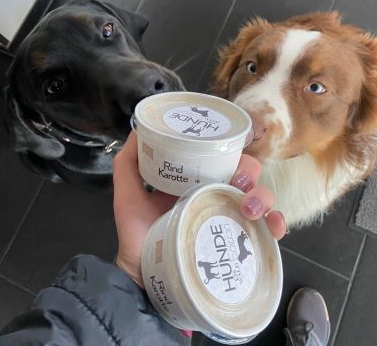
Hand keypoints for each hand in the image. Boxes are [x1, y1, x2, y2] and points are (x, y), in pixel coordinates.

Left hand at [113, 133, 285, 286]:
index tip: (233, 148)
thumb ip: (129, 161)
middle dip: (250, 172)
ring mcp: (227, 220)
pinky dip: (275, 225)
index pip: (223, 157)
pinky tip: (273, 226)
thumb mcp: (128, 192)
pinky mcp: (237, 245)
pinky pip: (265, 232)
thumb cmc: (136, 232)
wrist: (140, 275)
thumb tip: (138, 128)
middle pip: (246, 175)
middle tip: (238, 182)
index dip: (233, 149)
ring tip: (249, 208)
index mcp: (196, 181)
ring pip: (259, 199)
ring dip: (262, 197)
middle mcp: (216, 197)